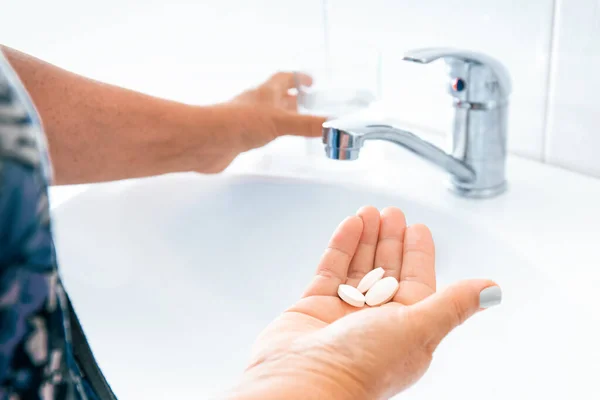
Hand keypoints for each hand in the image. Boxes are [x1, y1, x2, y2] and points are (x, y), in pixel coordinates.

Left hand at [196, 72, 325, 172]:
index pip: (284, 78)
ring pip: (268, 115)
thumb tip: (330, 125)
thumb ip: (306, 125)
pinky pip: (257, 133)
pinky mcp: (240, 138)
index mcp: (265, 93)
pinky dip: (267, 135)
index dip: (298, 78)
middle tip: (306, 103)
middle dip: (292, 99)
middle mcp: (256, 104)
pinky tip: (270, 141)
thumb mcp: (280, 122)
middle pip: (277, 97)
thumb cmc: (237, 123)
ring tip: (293, 123)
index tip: (310, 81)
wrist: (208, 141)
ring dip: (280, 117)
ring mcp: (247, 121)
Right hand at [229, 207, 500, 398]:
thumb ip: (453, 304)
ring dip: (366, 238)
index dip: (419, 254)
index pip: (417, 282)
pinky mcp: (314, 307)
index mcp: (406, 330)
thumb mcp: (419, 328)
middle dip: (391, 240)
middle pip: (387, 271)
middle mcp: (375, 322)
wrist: (305, 380)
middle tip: (393, 213)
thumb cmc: (364, 366)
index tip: (418, 228)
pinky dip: (341, 246)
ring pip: (358, 267)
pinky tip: (350, 225)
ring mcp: (343, 314)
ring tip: (370, 212)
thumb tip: (492, 290)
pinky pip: (331, 270)